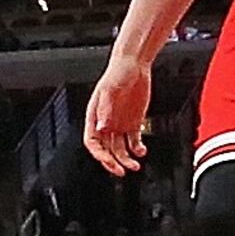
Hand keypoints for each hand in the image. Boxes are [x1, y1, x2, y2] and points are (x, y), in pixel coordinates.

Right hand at [81, 55, 151, 174]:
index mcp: (95, 115)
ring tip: (135, 165)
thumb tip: (102, 128)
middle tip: (121, 171)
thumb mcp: (110, 90)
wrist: (135, 64)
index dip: (99, 154)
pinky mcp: (133, 122)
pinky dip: (137, 149)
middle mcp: (106, 122)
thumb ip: (106, 109)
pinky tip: (142, 151)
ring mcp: (120, 123)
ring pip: (120, 149)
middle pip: (105, 149)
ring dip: (126, 160)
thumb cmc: (118, 71)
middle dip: (112, 162)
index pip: (92, 141)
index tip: (109, 161)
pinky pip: (133, 141)